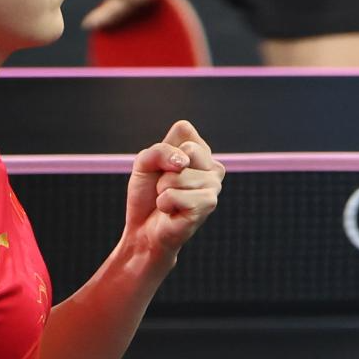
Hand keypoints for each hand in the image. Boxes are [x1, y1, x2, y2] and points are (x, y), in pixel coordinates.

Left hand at [122, 120, 224, 256]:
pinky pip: (173, 194)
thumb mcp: (144, 162)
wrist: (145, 229)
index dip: (164, 148)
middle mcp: (213, 166)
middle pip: (184, 151)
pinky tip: (172, 211)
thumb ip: (159, 151)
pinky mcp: (208, 204)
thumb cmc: (147, 194)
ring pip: (177, 175)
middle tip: (165, 186)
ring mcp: (214, 185)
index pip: (184, 129)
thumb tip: (182, 162)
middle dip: (163, 170)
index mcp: (201, 151)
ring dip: (162, 190)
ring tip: (169, 200)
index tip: (162, 167)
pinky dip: (164, 203)